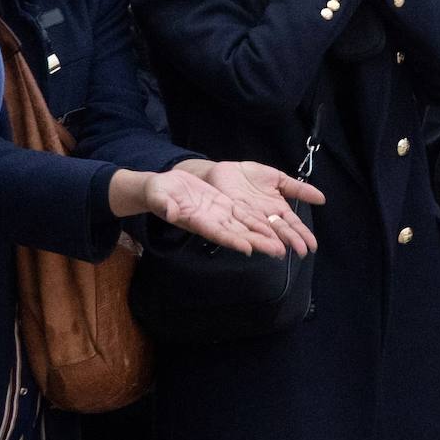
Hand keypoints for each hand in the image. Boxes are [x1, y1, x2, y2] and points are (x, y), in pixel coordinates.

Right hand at [110, 163, 322, 257]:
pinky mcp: (224, 205)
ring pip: (245, 226)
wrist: (163, 187)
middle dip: (258, 243)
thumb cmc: (157, 193)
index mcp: (196, 222)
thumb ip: (164, 204)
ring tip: (283, 244)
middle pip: (238, 234)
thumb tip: (169, 212)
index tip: (249, 249)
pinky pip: (244, 214)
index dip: (233, 240)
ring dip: (264, 235)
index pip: (217, 233)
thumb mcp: (158, 196)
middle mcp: (212, 222)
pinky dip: (258, 220)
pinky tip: (273, 226)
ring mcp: (220, 215)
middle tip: (278, 252)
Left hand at [191, 160, 324, 255]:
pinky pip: (242, 227)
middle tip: (302, 252)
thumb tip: (322, 199)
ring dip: (271, 243)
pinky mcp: (233, 217)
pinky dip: (248, 237)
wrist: (226, 171)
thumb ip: (298, 189)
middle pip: (281, 231)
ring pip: (263, 233)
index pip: (293, 224)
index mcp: (277, 209)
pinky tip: (254, 245)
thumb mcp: (279, 179)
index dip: (302, 234)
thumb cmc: (251, 176)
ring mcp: (250, 219)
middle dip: (291, 241)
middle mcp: (265, 218)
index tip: (312, 246)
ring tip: (281, 252)